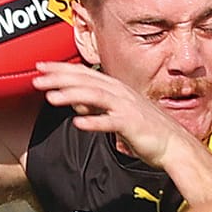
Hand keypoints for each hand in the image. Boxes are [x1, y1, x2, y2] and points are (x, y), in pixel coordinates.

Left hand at [32, 61, 190, 167]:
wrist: (176, 146)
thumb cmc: (149, 131)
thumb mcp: (118, 115)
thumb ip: (97, 108)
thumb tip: (76, 105)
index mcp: (117, 89)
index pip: (84, 74)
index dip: (61, 68)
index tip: (41, 66)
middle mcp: (121, 93)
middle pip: (85, 81)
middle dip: (59, 78)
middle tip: (36, 79)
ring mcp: (127, 108)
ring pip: (94, 96)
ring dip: (71, 96)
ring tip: (51, 97)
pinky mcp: (132, 125)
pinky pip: (110, 122)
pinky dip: (94, 122)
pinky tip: (78, 124)